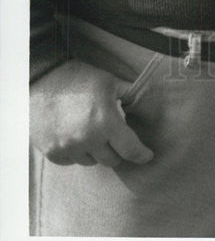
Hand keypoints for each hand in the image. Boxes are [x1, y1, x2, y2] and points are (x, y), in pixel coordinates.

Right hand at [30, 59, 153, 167]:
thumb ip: (130, 94)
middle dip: (118, 151)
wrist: (42, 79)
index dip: (141, 154)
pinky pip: (72, 162)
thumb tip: (144, 104)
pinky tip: (77, 137)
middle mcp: (87, 139)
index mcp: (105, 121)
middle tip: (116, 139)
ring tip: (93, 133)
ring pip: (91, 161)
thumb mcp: (110, 81)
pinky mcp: (52, 152)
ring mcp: (68, 148)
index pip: (130, 148)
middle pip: (111, 160)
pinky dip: (78, 153)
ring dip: (97, 151)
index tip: (147, 156)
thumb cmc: (79, 78)